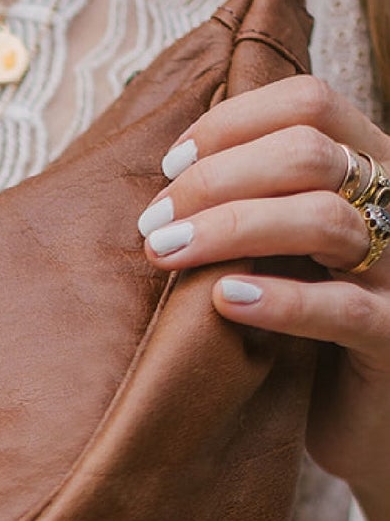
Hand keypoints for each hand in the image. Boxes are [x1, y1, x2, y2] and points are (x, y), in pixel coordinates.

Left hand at [137, 75, 389, 496]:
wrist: (370, 417)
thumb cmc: (309, 322)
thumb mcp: (285, 246)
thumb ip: (251, 199)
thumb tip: (167, 172)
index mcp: (371, 166)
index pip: (309, 103)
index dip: (231, 124)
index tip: (170, 166)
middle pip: (308, 152)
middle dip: (214, 181)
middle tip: (152, 225)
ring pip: (322, 219)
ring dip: (228, 230)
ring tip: (165, 254)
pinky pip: (341, 309)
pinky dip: (279, 299)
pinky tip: (225, 299)